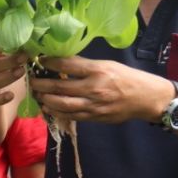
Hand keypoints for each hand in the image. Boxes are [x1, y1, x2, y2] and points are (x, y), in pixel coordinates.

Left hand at [30, 56, 170, 124]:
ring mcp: (93, 105)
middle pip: (60, 86)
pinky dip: (56, 112)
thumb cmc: (127, 78)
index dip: (49, 62)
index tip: (38, 60)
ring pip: (61, 104)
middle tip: (31, 81)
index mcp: (98, 70)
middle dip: (42, 84)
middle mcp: (94, 88)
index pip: (67, 65)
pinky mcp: (94, 117)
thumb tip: (62, 62)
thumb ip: (86, 66)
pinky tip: (48, 107)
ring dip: (46, 99)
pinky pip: (70, 115)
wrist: (146, 98)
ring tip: (37, 94)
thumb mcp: (107, 65)